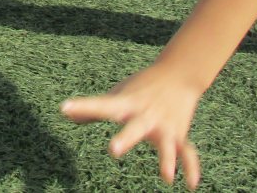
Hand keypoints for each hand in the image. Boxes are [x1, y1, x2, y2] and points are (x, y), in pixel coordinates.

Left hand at [61, 65, 202, 188]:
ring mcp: (164, 126)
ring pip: (167, 144)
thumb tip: (66, 115)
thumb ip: (93, 109)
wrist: (178, 75)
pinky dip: (191, 167)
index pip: (102, 105)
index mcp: (127, 104)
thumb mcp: (117, 94)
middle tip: (113, 150)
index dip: (83, 106)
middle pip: (135, 127)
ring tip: (166, 178)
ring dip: (166, 159)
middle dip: (126, 138)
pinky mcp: (179, 135)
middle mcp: (145, 116)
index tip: (65, 107)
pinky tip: (190, 184)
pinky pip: (188, 153)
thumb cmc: (141, 87)